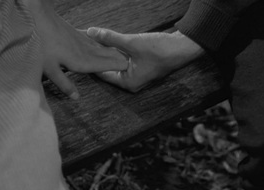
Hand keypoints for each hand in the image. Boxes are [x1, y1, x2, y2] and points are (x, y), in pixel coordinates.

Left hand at [25, 1, 127, 98]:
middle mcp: (85, 51)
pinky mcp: (76, 33)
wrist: (38, 18)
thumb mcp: (50, 70)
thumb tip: (77, 98)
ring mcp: (81, 41)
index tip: (129, 67)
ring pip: (101, 48)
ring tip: (123, 54)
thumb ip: (65, 84)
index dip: (116, 67)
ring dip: (112, 51)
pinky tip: (102, 43)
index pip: (104, 66)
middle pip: (106, 56)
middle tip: (132, 62)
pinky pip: (93, 40)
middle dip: (118, 59)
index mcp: (81, 62)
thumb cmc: (41, 46)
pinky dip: (101, 43)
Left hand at [86, 27, 204, 92]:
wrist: (183, 48)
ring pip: (116, 65)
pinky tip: (109, 43)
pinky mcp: (141, 68)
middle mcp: (131, 82)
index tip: (80, 51)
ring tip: (94, 44)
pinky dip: (117, 53)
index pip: (101, 73)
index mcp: (127, 82)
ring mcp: (137, 75)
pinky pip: (124, 61)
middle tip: (84, 47)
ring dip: (107, 54)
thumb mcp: (132, 43)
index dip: (91, 61)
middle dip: (98, 57)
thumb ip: (110, 38)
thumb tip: (91, 32)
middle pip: (108, 69)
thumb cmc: (160, 50)